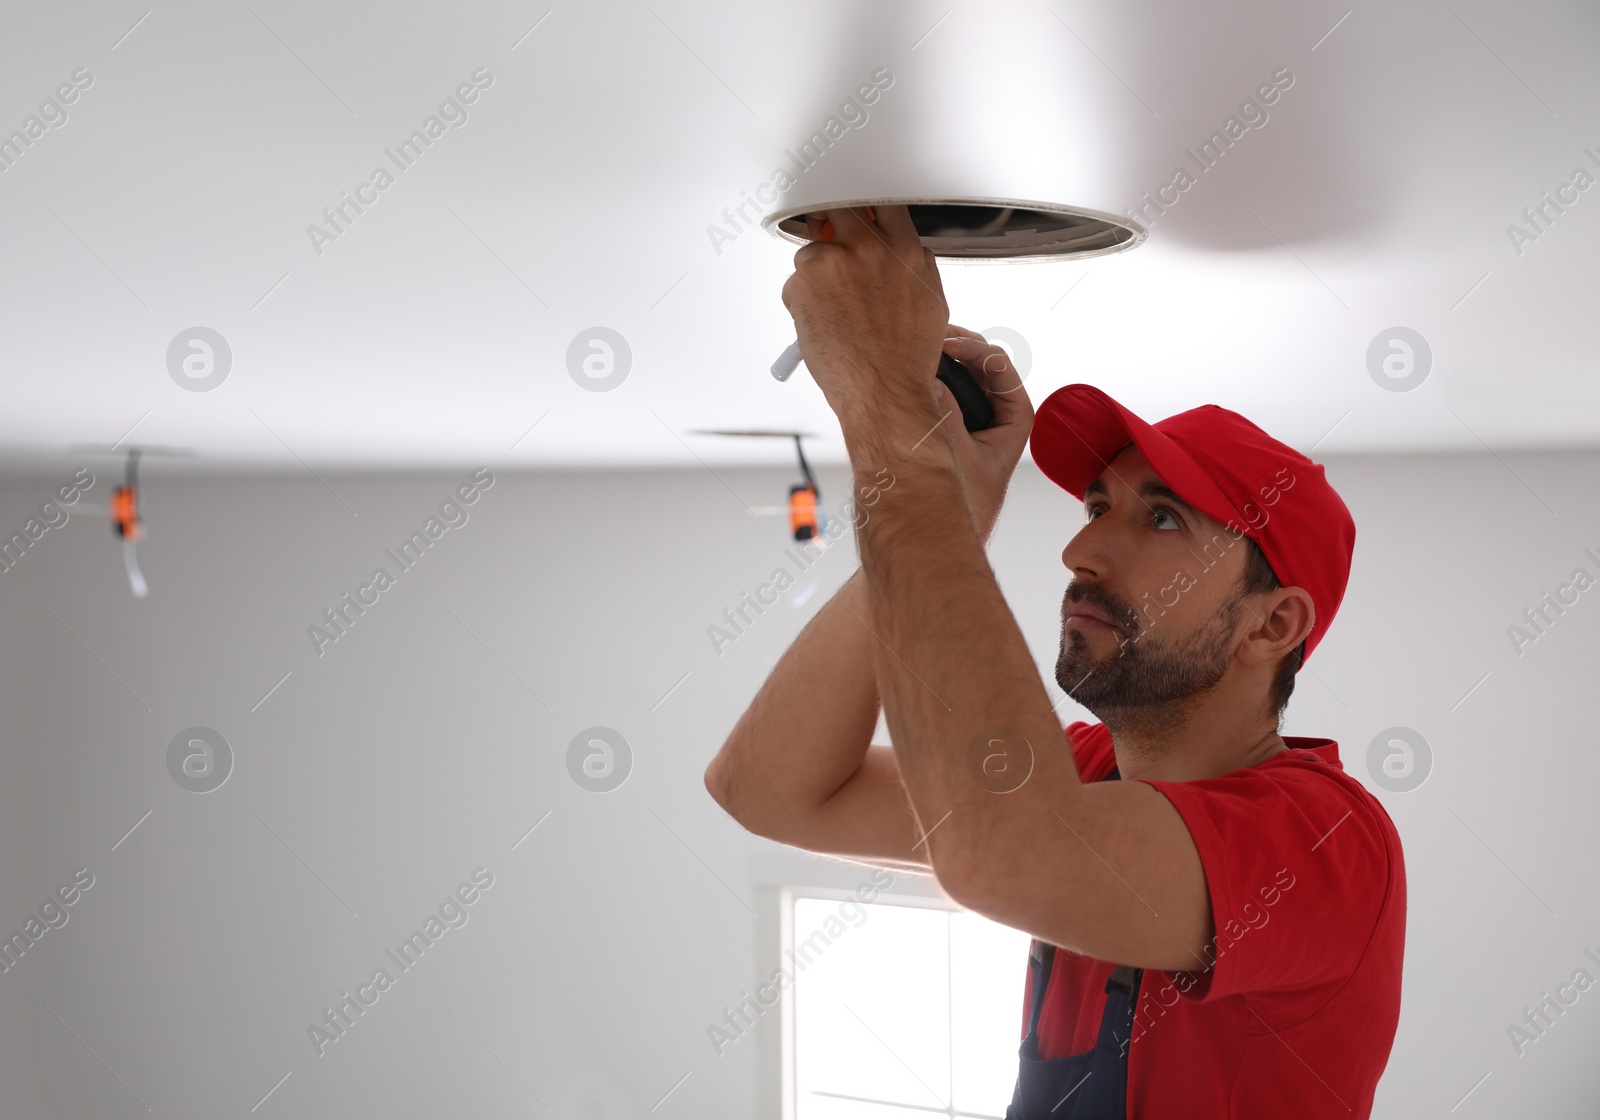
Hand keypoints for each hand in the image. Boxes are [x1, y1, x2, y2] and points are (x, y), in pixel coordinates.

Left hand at [779, 205, 948, 428]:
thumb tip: (900, 251)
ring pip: (812, 252)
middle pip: (839, 210)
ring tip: (834, 312)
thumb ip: (912, 265)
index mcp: (903, 249)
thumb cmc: (905, 357)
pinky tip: (822, 325)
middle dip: (832, 223)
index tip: (859, 215)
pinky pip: (795, 283)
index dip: (867, 210)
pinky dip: (802, 301)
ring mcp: (833, 263)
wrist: (884, 390)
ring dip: (817, 275)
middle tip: (829, 240)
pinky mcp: (804, 282)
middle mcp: (868, 249)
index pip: (882, 205)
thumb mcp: (930, 300)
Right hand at [934, 327, 1034, 541]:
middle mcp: (995, 420)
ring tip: (917, 349)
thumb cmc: (956, 509)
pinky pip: (941, 395)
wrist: (932, 541)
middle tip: (931, 336)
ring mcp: (971, 424)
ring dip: (941, 363)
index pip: (1002, 371)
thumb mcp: (952, 454)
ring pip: (961, 379)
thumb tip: (929, 378)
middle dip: (957, 348)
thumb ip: (944, 413)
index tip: (950, 346)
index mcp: (1012, 425)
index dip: (977, 351)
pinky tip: (906, 372)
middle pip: (982, 368)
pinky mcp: (949, 431)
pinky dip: (927, 381)